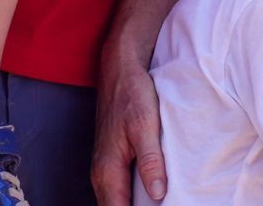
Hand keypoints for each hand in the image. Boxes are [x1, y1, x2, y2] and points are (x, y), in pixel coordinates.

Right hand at [92, 49, 165, 203]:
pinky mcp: (111, 160)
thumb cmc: (132, 95)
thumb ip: (150, 161)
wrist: (119, 71)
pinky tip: (149, 199)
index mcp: (108, 170)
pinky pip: (119, 189)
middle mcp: (101, 174)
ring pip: (116, 201)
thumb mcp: (145, 125)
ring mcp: (105, 168)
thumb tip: (157, 194)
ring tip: (161, 205)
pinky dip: (131, 199)